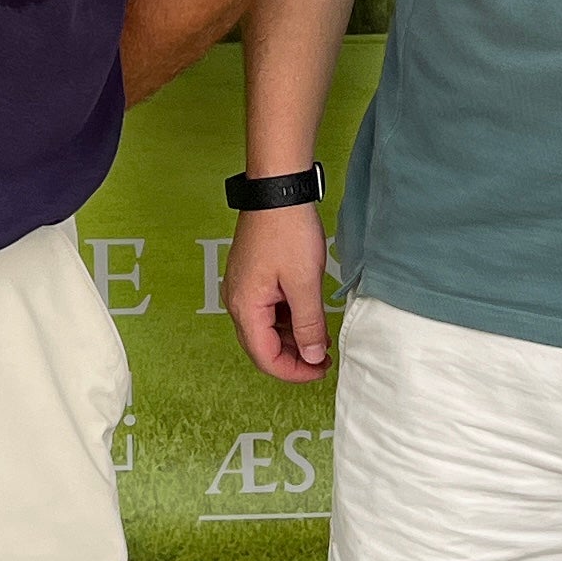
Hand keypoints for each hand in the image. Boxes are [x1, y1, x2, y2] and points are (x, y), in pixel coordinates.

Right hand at [227, 201, 334, 379]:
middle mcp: (238, 301)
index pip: (265, 357)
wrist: (278, 189)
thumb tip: (311, 356)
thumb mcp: (304, 283)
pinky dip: (288, 319)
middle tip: (323, 359)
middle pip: (262, 346)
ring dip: (293, 338)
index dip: (294, 371)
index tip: (320, 370)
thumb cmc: (288, 231)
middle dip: (293, 357)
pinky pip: (268, 309)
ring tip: (321, 337)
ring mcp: (243, 287)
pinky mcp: (253, 276)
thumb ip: (308, 324)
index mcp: (245, 307)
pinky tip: (309, 316)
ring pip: (266, 328)